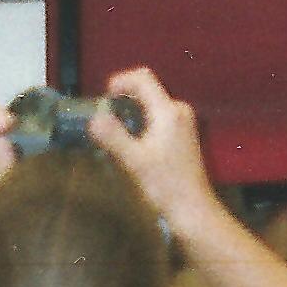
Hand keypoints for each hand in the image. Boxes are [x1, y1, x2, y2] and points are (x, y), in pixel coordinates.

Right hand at [89, 67, 221, 237]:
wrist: (192, 209)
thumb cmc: (165, 185)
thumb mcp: (134, 161)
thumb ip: (113, 137)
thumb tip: (93, 118)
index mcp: (168, 111)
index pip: (143, 78)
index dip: (120, 81)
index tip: (104, 98)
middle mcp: (179, 110)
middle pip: (147, 90)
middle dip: (124, 99)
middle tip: (105, 119)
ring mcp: (183, 122)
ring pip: (152, 104)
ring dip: (132, 112)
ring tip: (115, 132)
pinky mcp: (183, 134)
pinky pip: (158, 116)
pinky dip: (142, 121)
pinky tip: (132, 142)